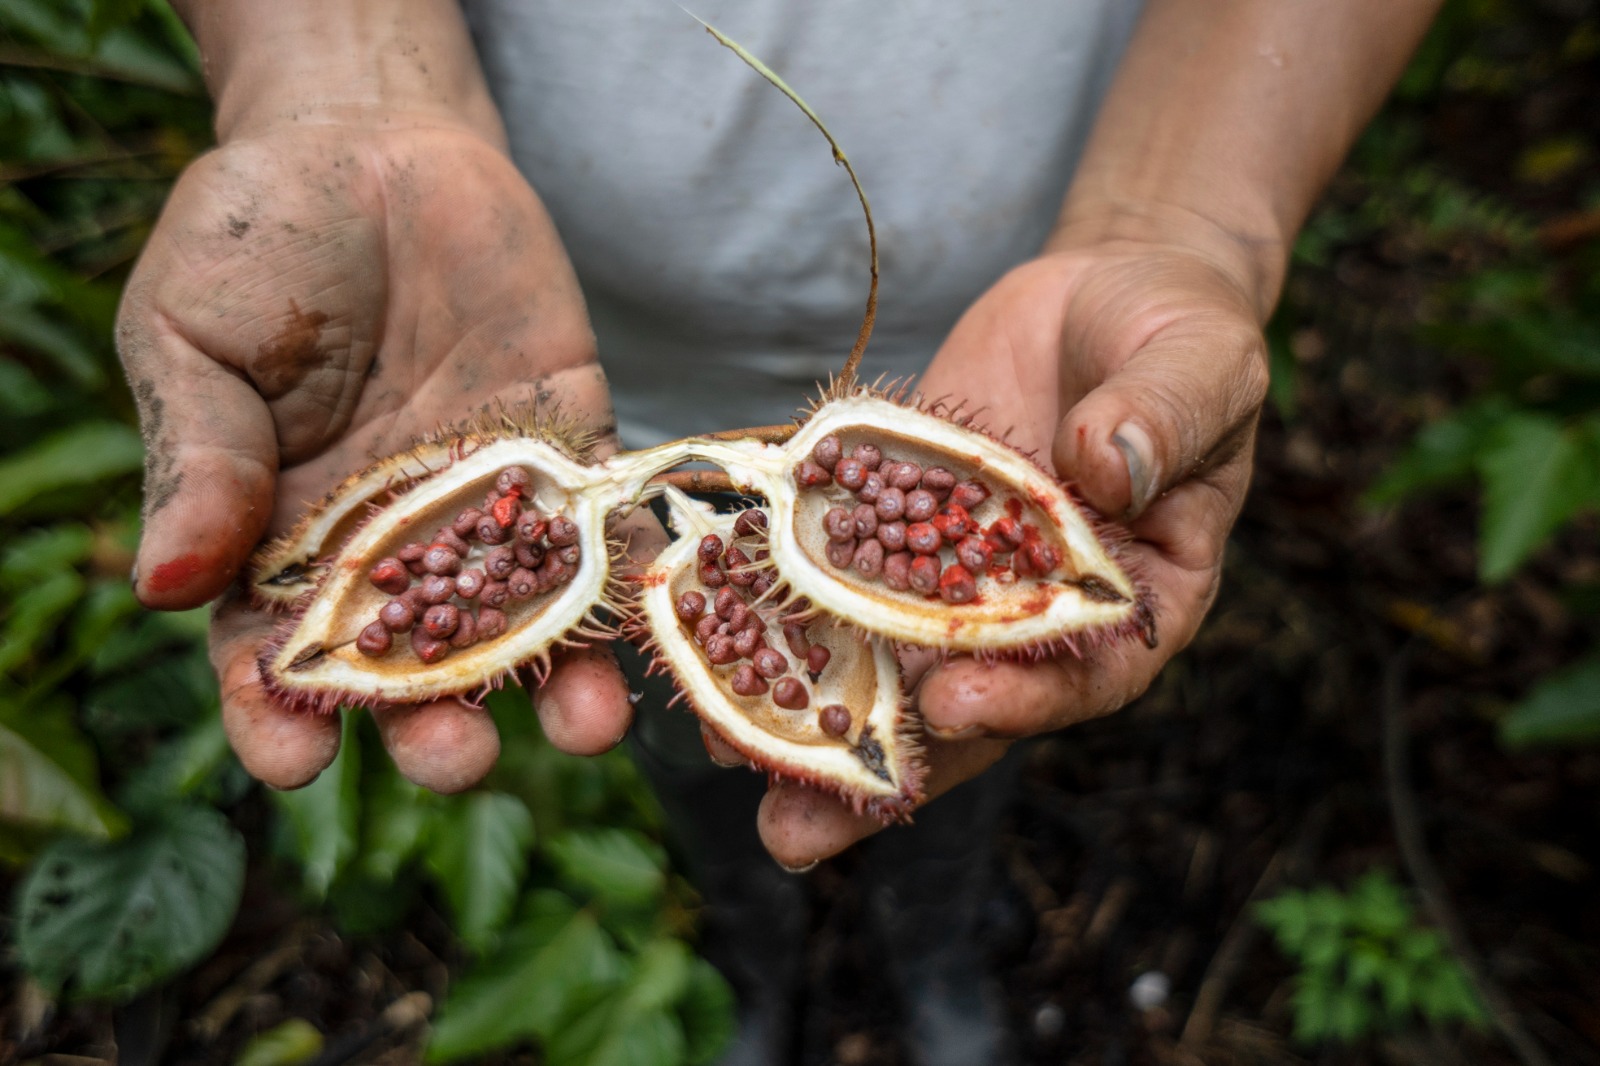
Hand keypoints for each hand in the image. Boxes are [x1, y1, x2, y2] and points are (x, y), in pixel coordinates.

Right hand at [119, 121, 634, 791]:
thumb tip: (163, 583)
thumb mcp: (193, 336)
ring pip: (525, 621)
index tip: (295, 762)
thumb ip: (198, 455)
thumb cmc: (256, 240)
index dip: (278, 717)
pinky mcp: (572, 450)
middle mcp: (392, 547)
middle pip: (415, 667)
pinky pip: (608, 529)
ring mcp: (489, 506)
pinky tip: (655, 620)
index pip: (274, 657)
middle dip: (436, 723)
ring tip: (582, 726)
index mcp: (279, 540)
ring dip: (556, 683)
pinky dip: (633, 577)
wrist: (372, 143)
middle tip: (454, 753)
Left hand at [753, 213, 1270, 864]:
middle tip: (795, 830)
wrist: (1104, 293)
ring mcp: (957, 575)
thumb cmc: (1179, 332)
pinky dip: (783, 609)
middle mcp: (1037, 610)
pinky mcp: (897, 526)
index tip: (954, 705)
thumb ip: (1164, 415)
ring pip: (887, 659)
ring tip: (724, 760)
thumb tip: (1107, 465)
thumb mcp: (1199, 363)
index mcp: (1136, 599)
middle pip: (965, 706)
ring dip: (810, 715)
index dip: (1023, 697)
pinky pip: (841, 573)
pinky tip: (708, 639)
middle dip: (882, 770)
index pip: (1086, 673)